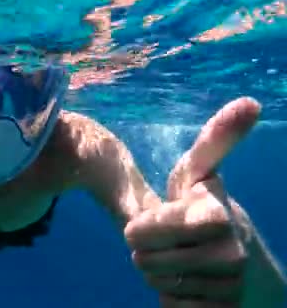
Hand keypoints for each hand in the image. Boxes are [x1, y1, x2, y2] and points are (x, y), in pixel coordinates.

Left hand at [124, 97, 263, 306]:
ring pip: (158, 286)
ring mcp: (229, 286)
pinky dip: (172, 297)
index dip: (139, 227)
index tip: (150, 221)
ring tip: (180, 260)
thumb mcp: (202, 173)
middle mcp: (230, 252)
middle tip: (168, 242)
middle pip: (143, 261)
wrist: (243, 262)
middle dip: (146, 251)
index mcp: (216, 214)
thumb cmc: (208, 208)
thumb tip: (250, 102)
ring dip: (160, 274)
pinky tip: (188, 283)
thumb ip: (217, 139)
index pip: (141, 229)